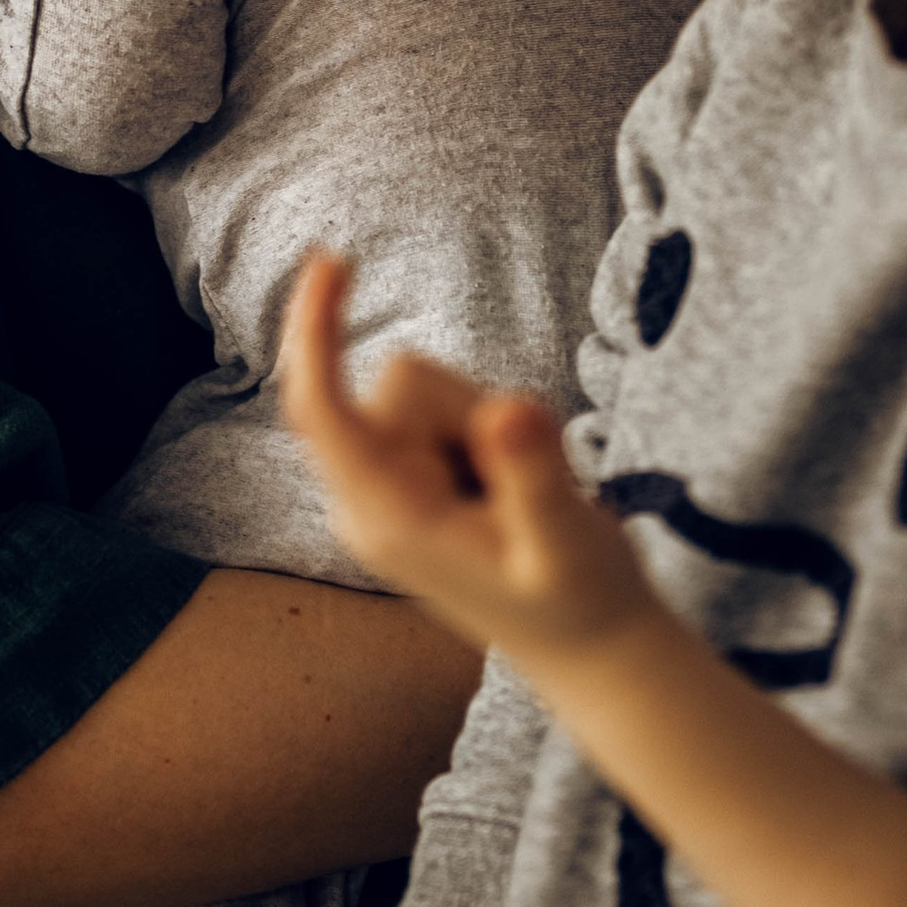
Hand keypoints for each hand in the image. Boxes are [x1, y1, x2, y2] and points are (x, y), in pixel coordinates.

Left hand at [282, 252, 650, 669]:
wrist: (588, 646)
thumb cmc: (582, 601)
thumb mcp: (569, 542)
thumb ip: (535, 476)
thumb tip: (504, 410)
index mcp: (388, 520)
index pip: (324, 412)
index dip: (318, 332)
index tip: (329, 259)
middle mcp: (367, 502)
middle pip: (398, 385)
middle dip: (468, 406)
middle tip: (524, 487)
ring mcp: (383, 488)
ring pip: (423, 388)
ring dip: (480, 420)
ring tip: (516, 496)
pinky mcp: (406, 475)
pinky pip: (441, 406)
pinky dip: (481, 430)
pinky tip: (505, 492)